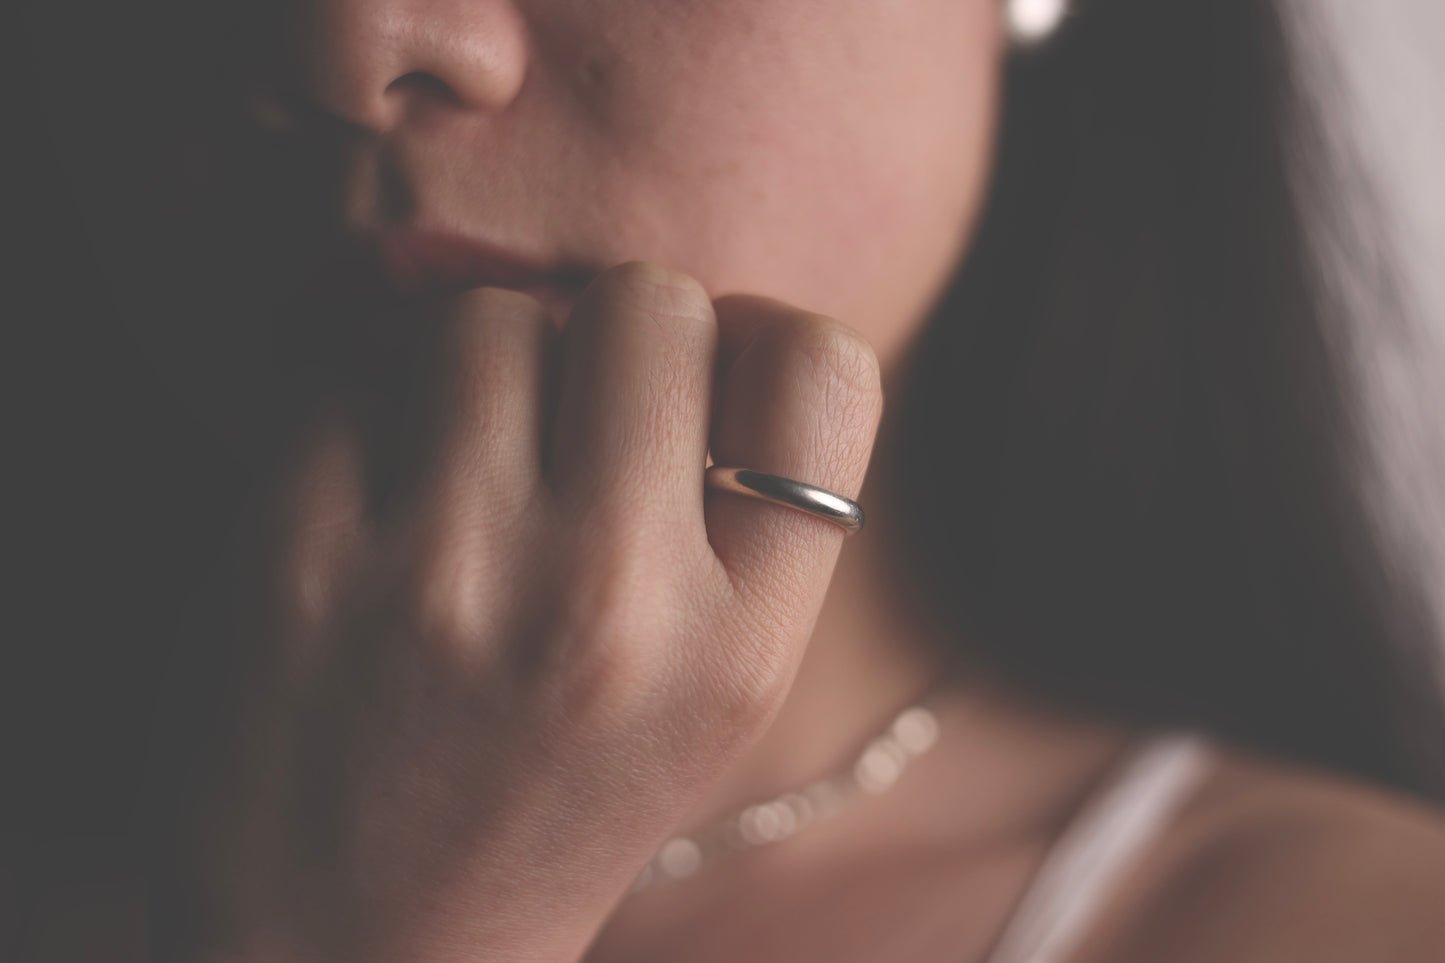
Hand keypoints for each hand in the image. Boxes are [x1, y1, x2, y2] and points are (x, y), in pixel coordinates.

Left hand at [173, 261, 883, 961]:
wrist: (358, 947)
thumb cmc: (548, 803)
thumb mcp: (710, 700)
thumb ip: (740, 514)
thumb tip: (696, 308)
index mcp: (737, 648)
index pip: (819, 365)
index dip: (760, 341)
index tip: (703, 386)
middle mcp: (607, 601)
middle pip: (651, 301)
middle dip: (612, 339)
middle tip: (568, 430)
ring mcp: (444, 571)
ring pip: (492, 314)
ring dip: (482, 367)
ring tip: (462, 476)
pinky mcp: (295, 547)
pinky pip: (356, 364)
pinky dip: (372, 406)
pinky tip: (372, 504)